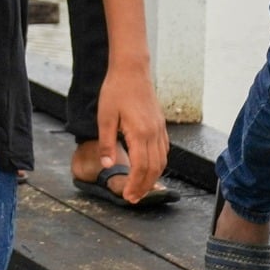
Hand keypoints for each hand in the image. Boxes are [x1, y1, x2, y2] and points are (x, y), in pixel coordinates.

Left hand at [94, 66, 167, 204]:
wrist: (131, 71)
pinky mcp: (160, 125)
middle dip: (144, 186)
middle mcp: (154, 133)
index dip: (135, 184)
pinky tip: (150, 168)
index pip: (141, 167)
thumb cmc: (115, 91)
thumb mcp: (105, 116)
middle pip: (154, 168)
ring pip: (162, 161)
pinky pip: (164, 150)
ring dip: (152, 177)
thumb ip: (106, 142)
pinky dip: (158, 164)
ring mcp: (159, 129)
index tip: (128, 196)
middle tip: (134, 198)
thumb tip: (106, 164)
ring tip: (141, 188)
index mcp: (140, 133)